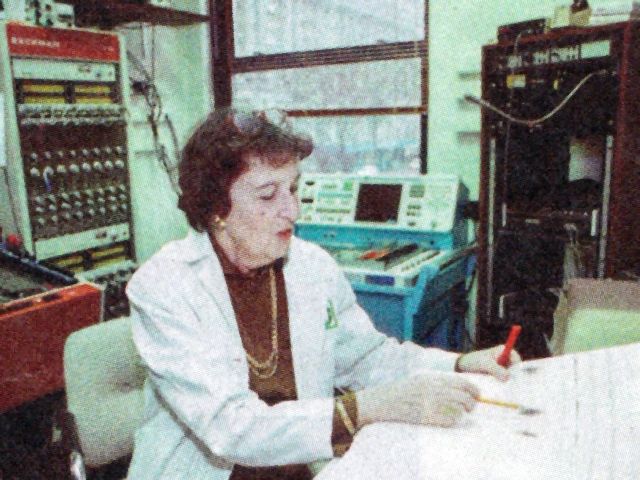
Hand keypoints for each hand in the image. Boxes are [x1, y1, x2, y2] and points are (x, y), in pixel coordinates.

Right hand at [356, 373, 478, 428]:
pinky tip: (450, 419)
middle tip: (472, 406)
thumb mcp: (419, 378)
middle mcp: (433, 389)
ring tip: (462, 413)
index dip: (473, 389)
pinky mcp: (427, 416)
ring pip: (459, 407)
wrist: (383, 401)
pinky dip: (454, 420)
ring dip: (464, 411)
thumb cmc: (401, 390)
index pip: (461, 382)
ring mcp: (431, 403)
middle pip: (464, 396)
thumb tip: (460, 388)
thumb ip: (437, 381)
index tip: (477, 394)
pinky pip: (449, 420)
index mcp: (432, 378)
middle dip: (472, 402)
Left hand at [456, 346, 521, 380]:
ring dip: (506, 381)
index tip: (512, 376)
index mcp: (503, 350)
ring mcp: (502, 367)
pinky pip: (504, 380)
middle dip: (512, 376)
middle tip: (506, 383)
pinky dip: (502, 384)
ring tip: (498, 385)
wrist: (463, 367)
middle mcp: (505, 358)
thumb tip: (508, 377)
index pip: (516, 359)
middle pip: (515, 369)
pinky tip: (496, 387)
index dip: (516, 368)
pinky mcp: (499, 375)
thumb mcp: (484, 364)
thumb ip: (496, 369)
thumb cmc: (473, 361)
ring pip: (510, 376)